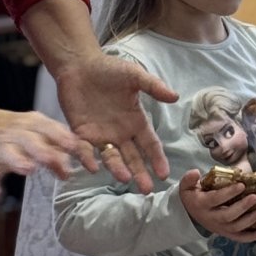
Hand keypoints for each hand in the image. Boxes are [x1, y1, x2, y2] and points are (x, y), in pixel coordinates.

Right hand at [0, 94, 79, 200]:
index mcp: (32, 123)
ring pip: (10, 153)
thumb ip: (55, 144)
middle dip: (48, 153)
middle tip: (64, 169)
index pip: (52, 129)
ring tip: (29, 170)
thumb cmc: (11, 130)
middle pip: (33, 141)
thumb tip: (80, 160)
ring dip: (19, 160)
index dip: (67, 141)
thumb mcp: (33, 130)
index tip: (81, 151)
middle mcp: (16, 133)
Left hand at [55, 52, 176, 194]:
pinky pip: (85, 150)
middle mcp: (120, 133)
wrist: (79, 65)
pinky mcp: (81, 134)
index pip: (150, 144)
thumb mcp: (134, 76)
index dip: (157, 159)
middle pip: (132, 157)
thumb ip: (153, 86)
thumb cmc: (109, 69)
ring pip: (111, 157)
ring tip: (123, 178)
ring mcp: (101, 135)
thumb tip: (175, 97)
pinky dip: (88, 159)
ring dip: (117, 168)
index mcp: (135, 121)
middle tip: (146, 190)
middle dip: (140, 173)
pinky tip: (93, 167)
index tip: (164, 174)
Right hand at [179, 170, 255, 240]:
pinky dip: (251, 237)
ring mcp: (219, 228)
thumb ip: (189, 179)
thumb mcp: (186, 186)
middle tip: (255, 197)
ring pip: (235, 228)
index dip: (228, 193)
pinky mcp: (226, 233)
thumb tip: (195, 172)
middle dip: (242, 207)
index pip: (215, 200)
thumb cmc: (193, 196)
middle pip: (227, 216)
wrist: (191, 213)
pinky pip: (239, 238)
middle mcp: (211, 219)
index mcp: (202, 205)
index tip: (242, 185)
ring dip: (250, 221)